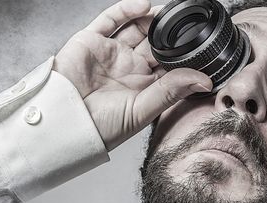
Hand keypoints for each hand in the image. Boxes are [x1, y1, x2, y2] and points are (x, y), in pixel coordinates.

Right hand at [53, 0, 211, 150]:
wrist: (62, 123)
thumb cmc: (99, 127)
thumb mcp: (141, 111)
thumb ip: (171, 92)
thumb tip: (204, 80)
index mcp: (144, 87)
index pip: (169, 65)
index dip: (183, 55)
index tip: (201, 45)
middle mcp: (129, 68)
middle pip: (155, 43)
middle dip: (170, 34)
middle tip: (187, 24)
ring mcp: (111, 52)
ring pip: (136, 27)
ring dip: (153, 19)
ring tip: (170, 13)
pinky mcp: (91, 40)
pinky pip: (111, 19)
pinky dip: (127, 9)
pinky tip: (144, 7)